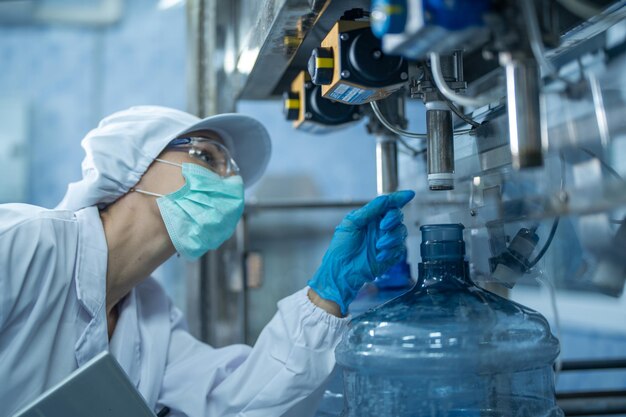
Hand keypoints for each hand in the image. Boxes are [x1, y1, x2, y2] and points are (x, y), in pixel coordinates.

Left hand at [307, 190, 414, 315]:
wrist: (341, 270)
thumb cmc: (341, 247)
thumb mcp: (352, 223)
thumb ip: (370, 210)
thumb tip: (385, 199)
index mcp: (371, 217)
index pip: (388, 204)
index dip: (399, 198)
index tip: (409, 194)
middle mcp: (380, 227)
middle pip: (397, 216)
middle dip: (393, 219)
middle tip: (383, 226)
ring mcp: (386, 241)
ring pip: (401, 232)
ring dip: (391, 238)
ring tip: (378, 245)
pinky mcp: (390, 255)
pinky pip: (399, 249)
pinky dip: (390, 251)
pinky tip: (379, 255)